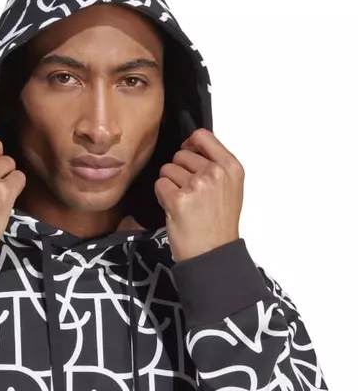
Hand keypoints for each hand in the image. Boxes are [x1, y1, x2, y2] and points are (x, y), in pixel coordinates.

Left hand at [155, 128, 242, 262]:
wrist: (213, 253)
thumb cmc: (218, 225)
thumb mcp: (229, 189)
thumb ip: (214, 165)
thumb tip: (190, 146)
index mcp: (230, 167)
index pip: (202, 136)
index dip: (189, 144)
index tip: (187, 156)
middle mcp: (215, 173)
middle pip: (180, 155)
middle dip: (178, 172)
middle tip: (189, 193)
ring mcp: (196, 185)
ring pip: (167, 170)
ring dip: (169, 185)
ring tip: (183, 203)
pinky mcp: (178, 199)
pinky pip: (159, 185)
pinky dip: (162, 196)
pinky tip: (174, 209)